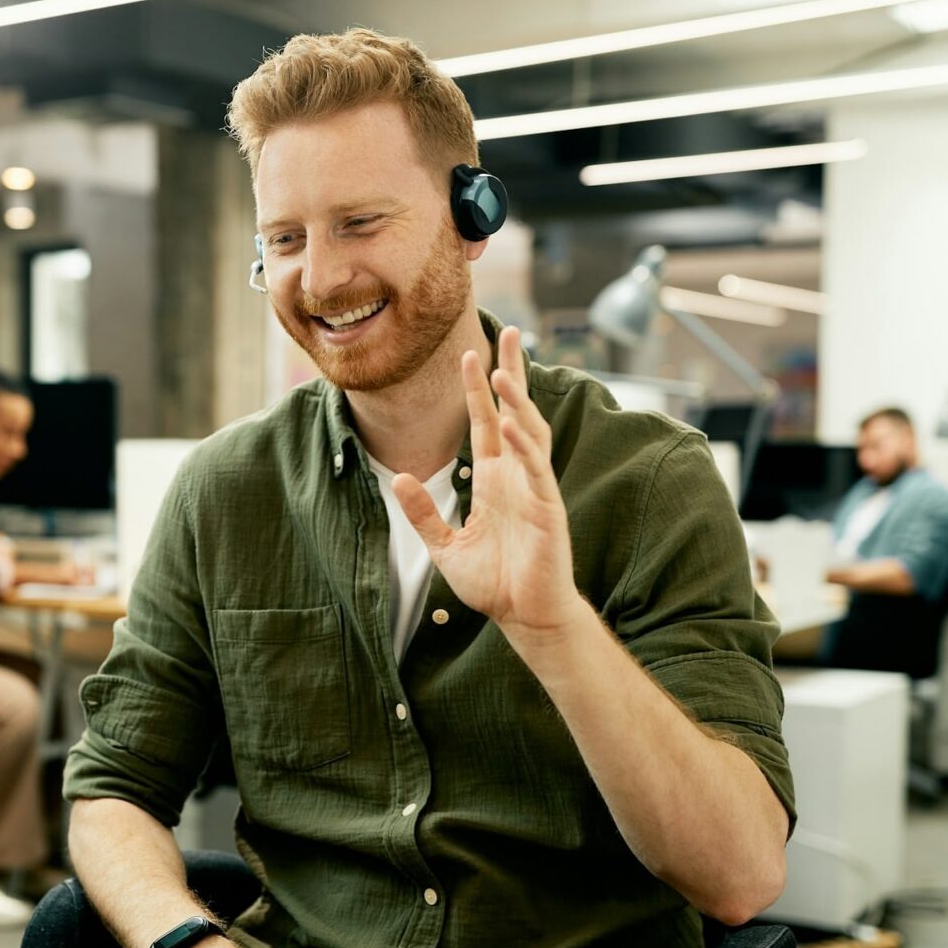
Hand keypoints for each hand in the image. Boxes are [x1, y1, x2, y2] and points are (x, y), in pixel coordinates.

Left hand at [391, 325, 587, 646]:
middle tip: (511, 332)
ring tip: (501, 372)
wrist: (524, 616)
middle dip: (511, 373)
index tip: (472, 353)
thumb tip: (400, 479)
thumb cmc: (493, 583)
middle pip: (515, 413)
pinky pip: (536, 471)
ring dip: (518, 403)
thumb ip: (423, 513)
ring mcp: (534, 489)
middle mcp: (515, 476)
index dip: (478, 390)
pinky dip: (525, 447)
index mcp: (492, 480)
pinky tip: (513, 426)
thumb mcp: (444, 546)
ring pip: (530, 433)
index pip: (485, 423)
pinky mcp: (548, 510)